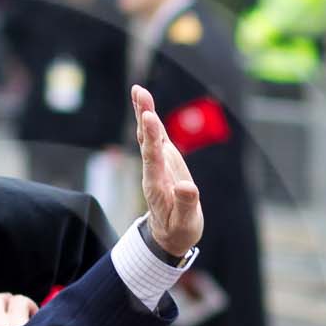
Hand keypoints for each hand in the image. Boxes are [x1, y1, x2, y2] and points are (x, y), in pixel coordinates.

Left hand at [130, 84, 202, 256]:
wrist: (169, 234)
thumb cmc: (179, 230)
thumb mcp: (185, 224)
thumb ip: (185, 205)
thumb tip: (187, 187)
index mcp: (157, 186)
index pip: (153, 158)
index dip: (152, 137)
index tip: (149, 117)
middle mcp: (153, 171)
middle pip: (146, 141)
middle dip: (144, 117)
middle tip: (140, 93)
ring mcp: (157, 164)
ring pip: (148, 135)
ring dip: (143, 112)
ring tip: (139, 90)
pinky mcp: (164, 160)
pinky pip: (155, 136)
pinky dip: (150, 119)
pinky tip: (144, 103)